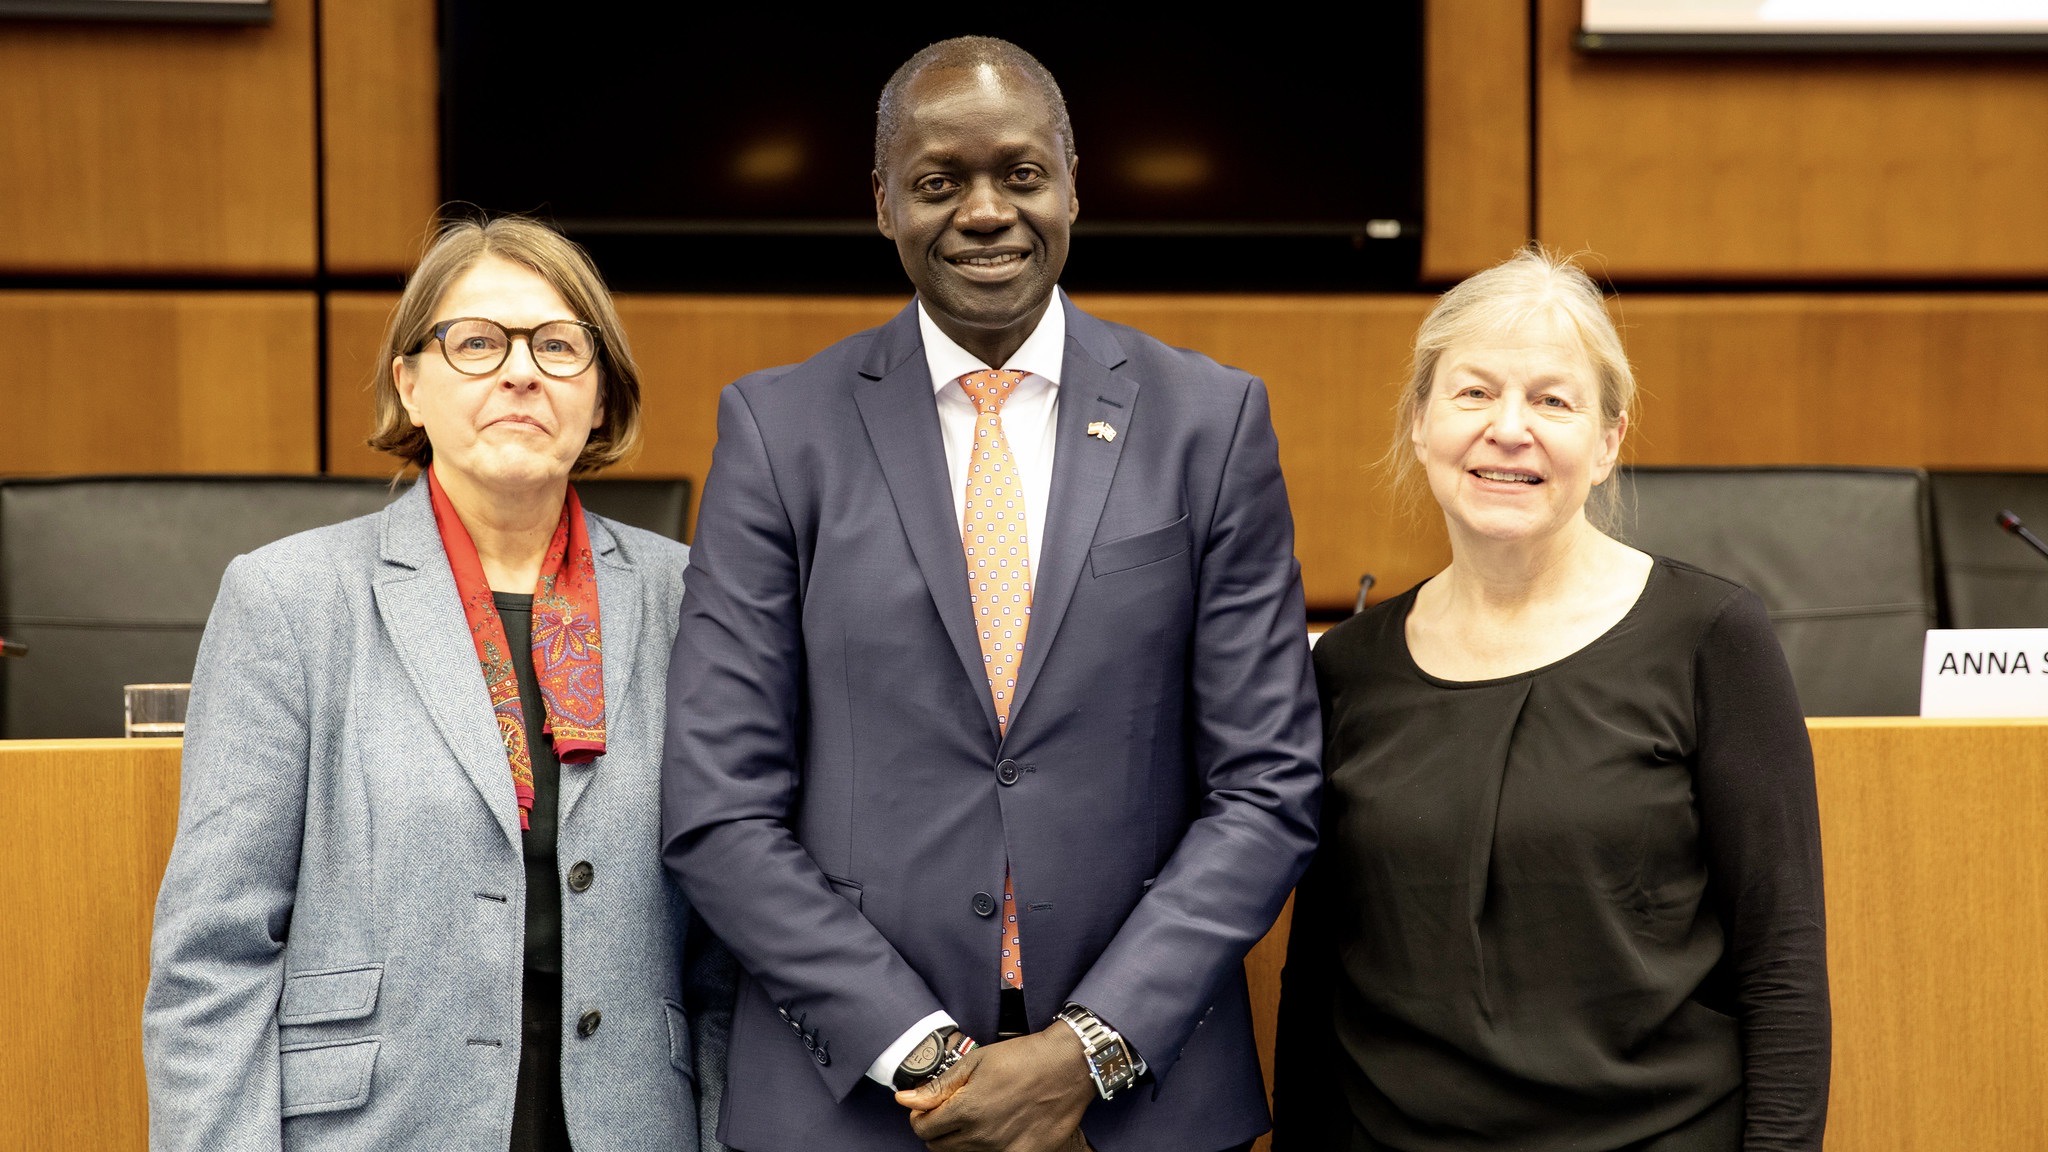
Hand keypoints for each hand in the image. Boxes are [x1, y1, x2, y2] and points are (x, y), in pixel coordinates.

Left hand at [893, 1023, 1096, 1151]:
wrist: (1068, 1066)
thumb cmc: (1023, 1058)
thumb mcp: (976, 1062)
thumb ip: (939, 1086)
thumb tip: (904, 1100)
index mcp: (966, 1111)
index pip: (922, 1128)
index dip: (921, 1115)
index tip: (930, 1106)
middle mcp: (982, 1137)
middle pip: (939, 1147)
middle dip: (939, 1129)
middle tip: (954, 1109)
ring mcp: (1004, 1151)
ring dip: (962, 1139)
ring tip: (979, 1115)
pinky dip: (989, 1147)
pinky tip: (999, 1127)